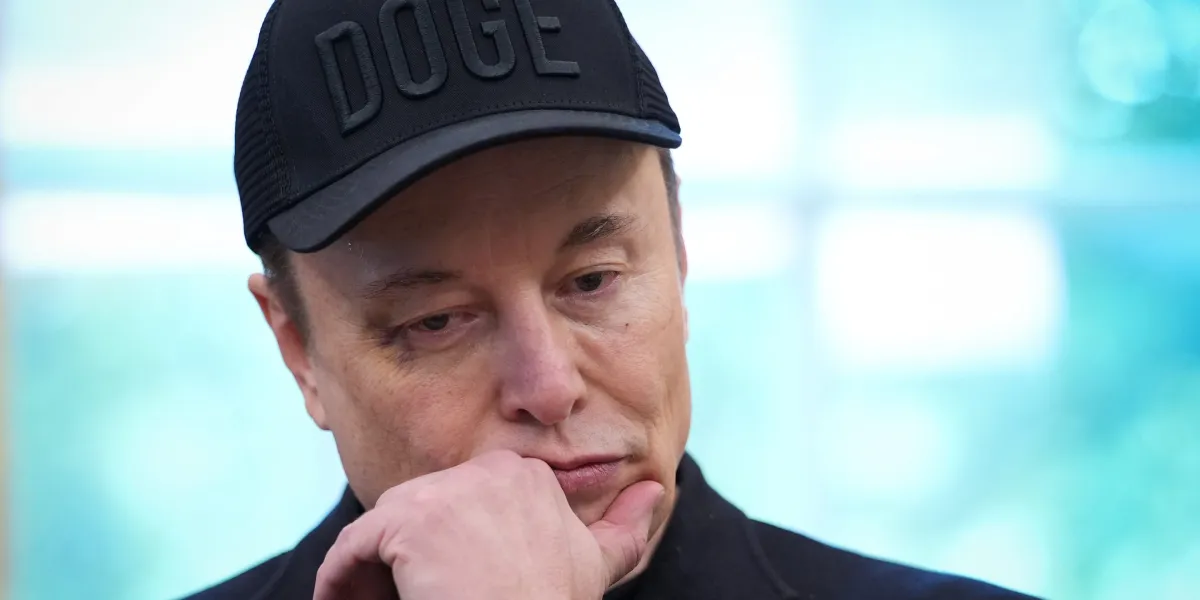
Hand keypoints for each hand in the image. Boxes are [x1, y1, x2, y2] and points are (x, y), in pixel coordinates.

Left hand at [312, 450, 664, 599]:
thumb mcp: (595, 565)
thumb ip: (623, 525)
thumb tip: (655, 489)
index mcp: (526, 476)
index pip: (458, 505)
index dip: (443, 551)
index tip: (439, 590)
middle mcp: (488, 470)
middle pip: (419, 514)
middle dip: (403, 561)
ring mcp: (447, 491)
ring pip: (383, 531)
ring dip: (368, 574)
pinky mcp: (407, 519)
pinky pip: (354, 548)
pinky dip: (340, 582)